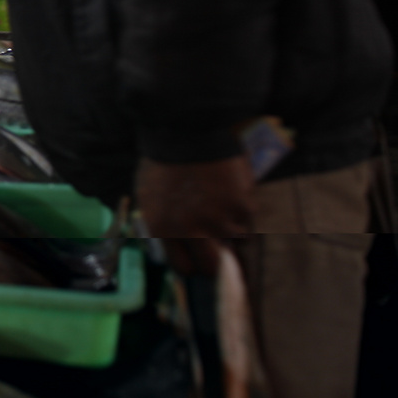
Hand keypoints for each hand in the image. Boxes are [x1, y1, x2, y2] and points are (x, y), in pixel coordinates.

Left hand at [136, 155, 255, 275]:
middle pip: (212, 266)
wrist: (186, 131)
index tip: (196, 257)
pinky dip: (243, 207)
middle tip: (220, 250)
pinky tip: (232, 190)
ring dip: (233, 228)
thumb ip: (161, 224)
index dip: (191, 263)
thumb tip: (175, 245)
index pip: (182, 267)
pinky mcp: (242, 206)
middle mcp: (192, 231)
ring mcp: (220, 220)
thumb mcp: (148, 196)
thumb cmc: (162, 161)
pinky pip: (248, 218)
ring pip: (236, 241)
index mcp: (163, 230)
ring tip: (224, 207)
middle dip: (217, 262)